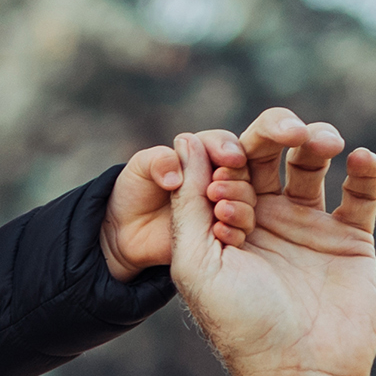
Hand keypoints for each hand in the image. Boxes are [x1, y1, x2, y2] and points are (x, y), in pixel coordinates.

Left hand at [103, 139, 256, 280]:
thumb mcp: (140, 169)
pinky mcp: (224, 230)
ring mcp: (222, 204)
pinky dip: (236, 227)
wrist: (128, 232)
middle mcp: (216, 177)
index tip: (228, 158)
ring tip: (219, 210)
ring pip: (246, 197)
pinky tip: (220, 230)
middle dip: (236, 175)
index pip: (221, 143)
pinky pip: (241, 227)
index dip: (225, 148)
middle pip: (241, 169)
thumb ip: (158, 162)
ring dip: (238, 200)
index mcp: (199, 154)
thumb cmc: (134, 192)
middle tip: (219, 186)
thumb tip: (177, 175)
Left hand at [167, 107, 375, 375]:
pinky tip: (359, 158)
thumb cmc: (239, 324)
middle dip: (273, 133)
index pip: (224, 166)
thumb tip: (186, 140)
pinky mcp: (351, 240)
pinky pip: (361, 194)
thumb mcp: (197, 263)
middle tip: (285, 129)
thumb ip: (188, 203)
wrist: (299, 374)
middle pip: (269, 154)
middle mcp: (266, 217)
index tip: (225, 185)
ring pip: (313, 163)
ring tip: (322, 141)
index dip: (225, 160)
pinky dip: (364, 170)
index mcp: (224, 221)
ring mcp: (309, 226)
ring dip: (317, 141)